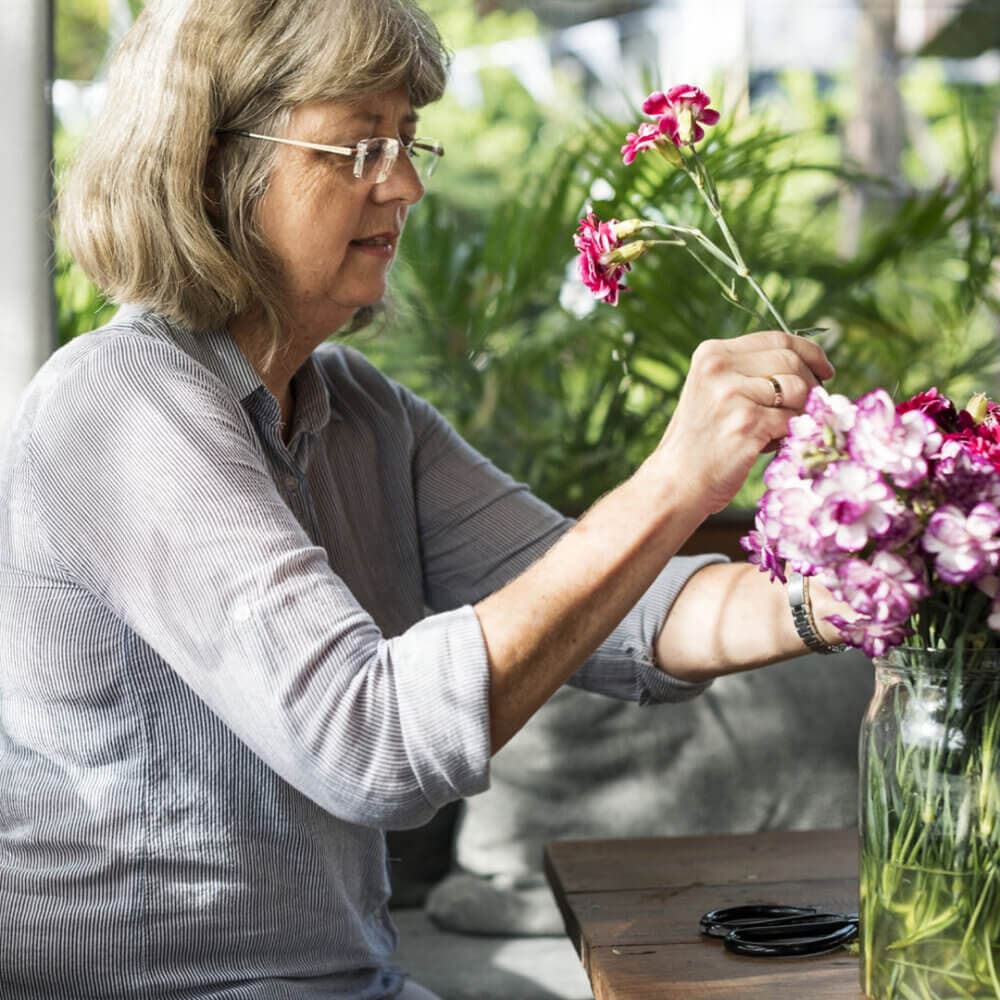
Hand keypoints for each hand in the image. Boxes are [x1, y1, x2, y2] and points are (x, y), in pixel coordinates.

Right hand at [650, 330, 834, 514]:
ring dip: (803, 411)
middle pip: (792, 361)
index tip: (825, 370)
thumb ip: (750, 374)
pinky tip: (775, 444)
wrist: (674, 483)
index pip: (777, 338)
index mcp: (711, 354)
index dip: (809, 352)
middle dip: (811, 384)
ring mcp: (733, 395)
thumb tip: (811, 367)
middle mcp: (719, 368)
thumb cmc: (700, 443)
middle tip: (812, 406)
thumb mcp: (713, 393)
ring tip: (783, 429)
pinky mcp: (747, 423)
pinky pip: (794, 420)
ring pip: (799, 389)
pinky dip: (793, 433)